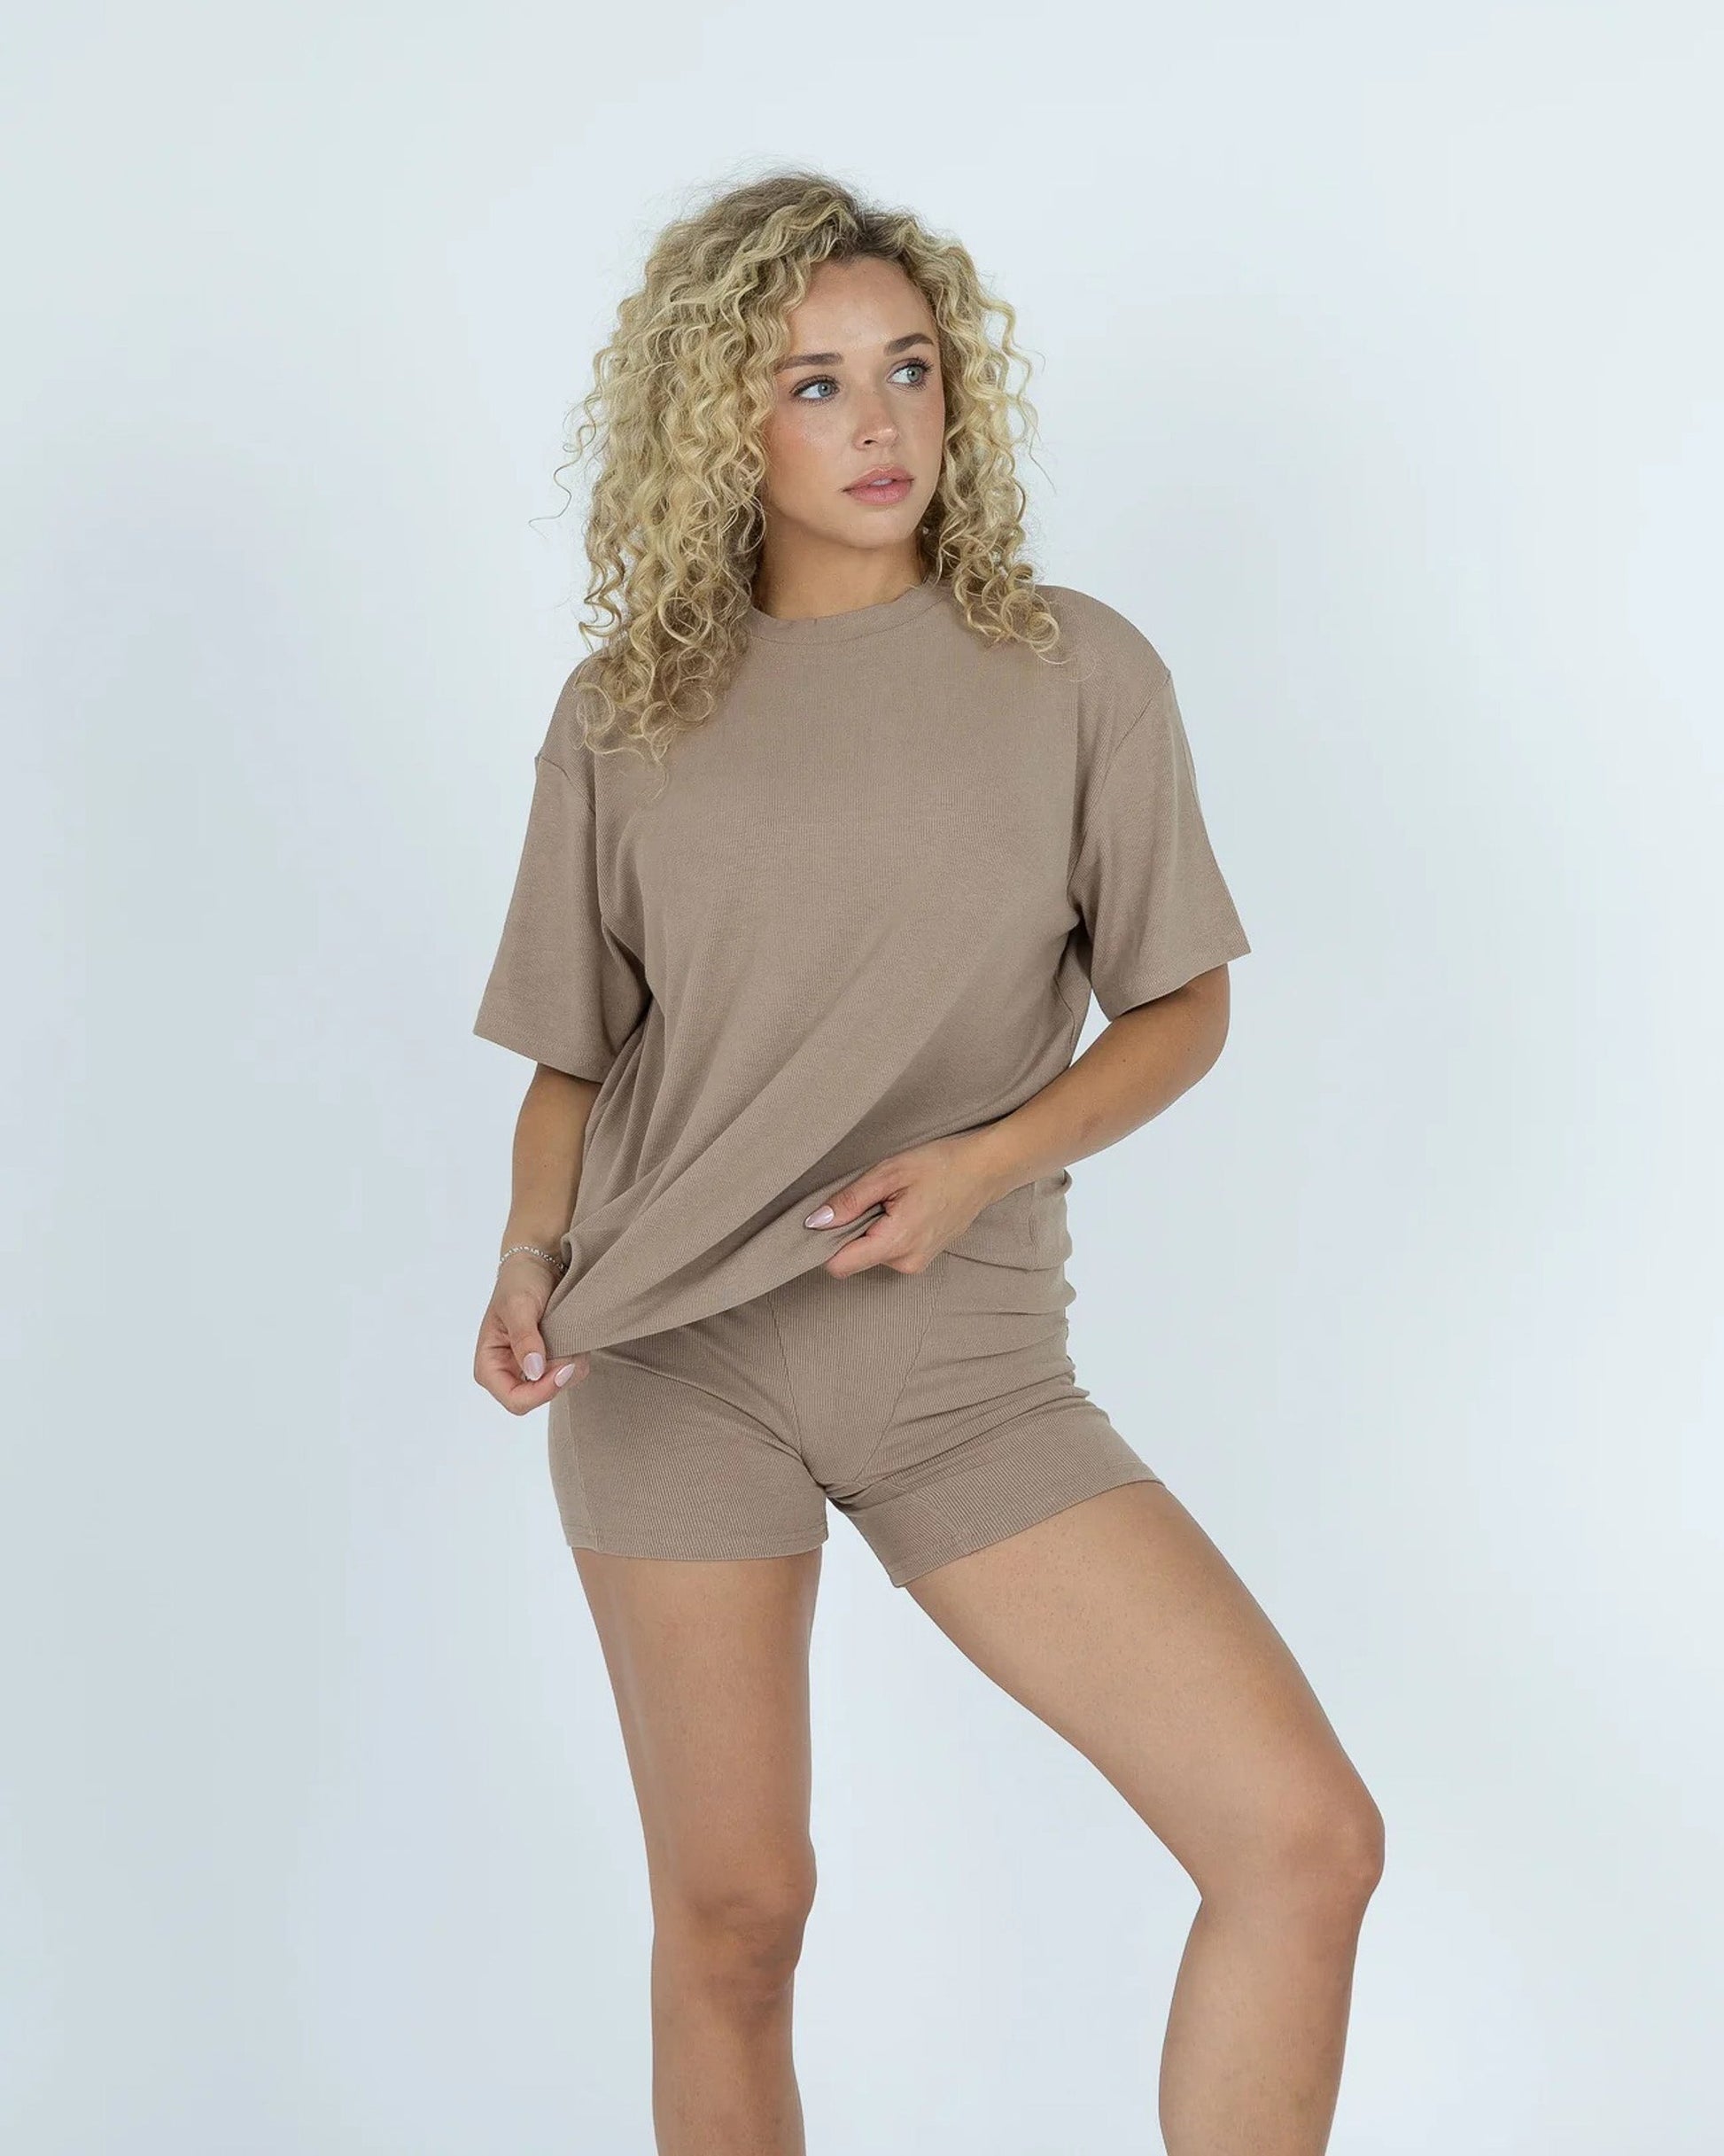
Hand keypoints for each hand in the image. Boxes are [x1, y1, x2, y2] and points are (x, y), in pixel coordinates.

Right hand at [474, 1254, 588, 1411]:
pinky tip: (574, 1339)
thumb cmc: (520, 1281)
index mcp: (489, 1366)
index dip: (542, 1391)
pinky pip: (568, 1376)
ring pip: (557, 1388)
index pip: (515, 1400)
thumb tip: (534, 1371)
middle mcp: (507, 1374)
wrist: (538, 1264)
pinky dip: (577, 1360)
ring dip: (571, 1366)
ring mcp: (528, 1371)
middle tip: (571, 1346)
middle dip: (559, 1376)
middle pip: (538, 1398)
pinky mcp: (547, 1364)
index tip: (565, 1366)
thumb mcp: (518, 1306)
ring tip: (570, 1335)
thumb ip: (524, 1339)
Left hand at [803, 1135, 1001, 1278]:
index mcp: (896, 1242)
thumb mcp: (889, 1173)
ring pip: (871, 1255)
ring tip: (892, 1201)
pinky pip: (889, 1252)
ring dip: (870, 1231)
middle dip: (851, 1232)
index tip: (828, 1218)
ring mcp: (917, 1263)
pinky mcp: (923, 1258)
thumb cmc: (941, 1165)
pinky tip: (904, 1208)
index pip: (840, 1265)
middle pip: (854, 1259)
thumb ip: (850, 1200)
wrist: (985, 1170)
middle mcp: (906, 1262)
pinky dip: (886, 1233)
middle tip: (871, 1199)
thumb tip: (816, 1222)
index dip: (824, 1244)